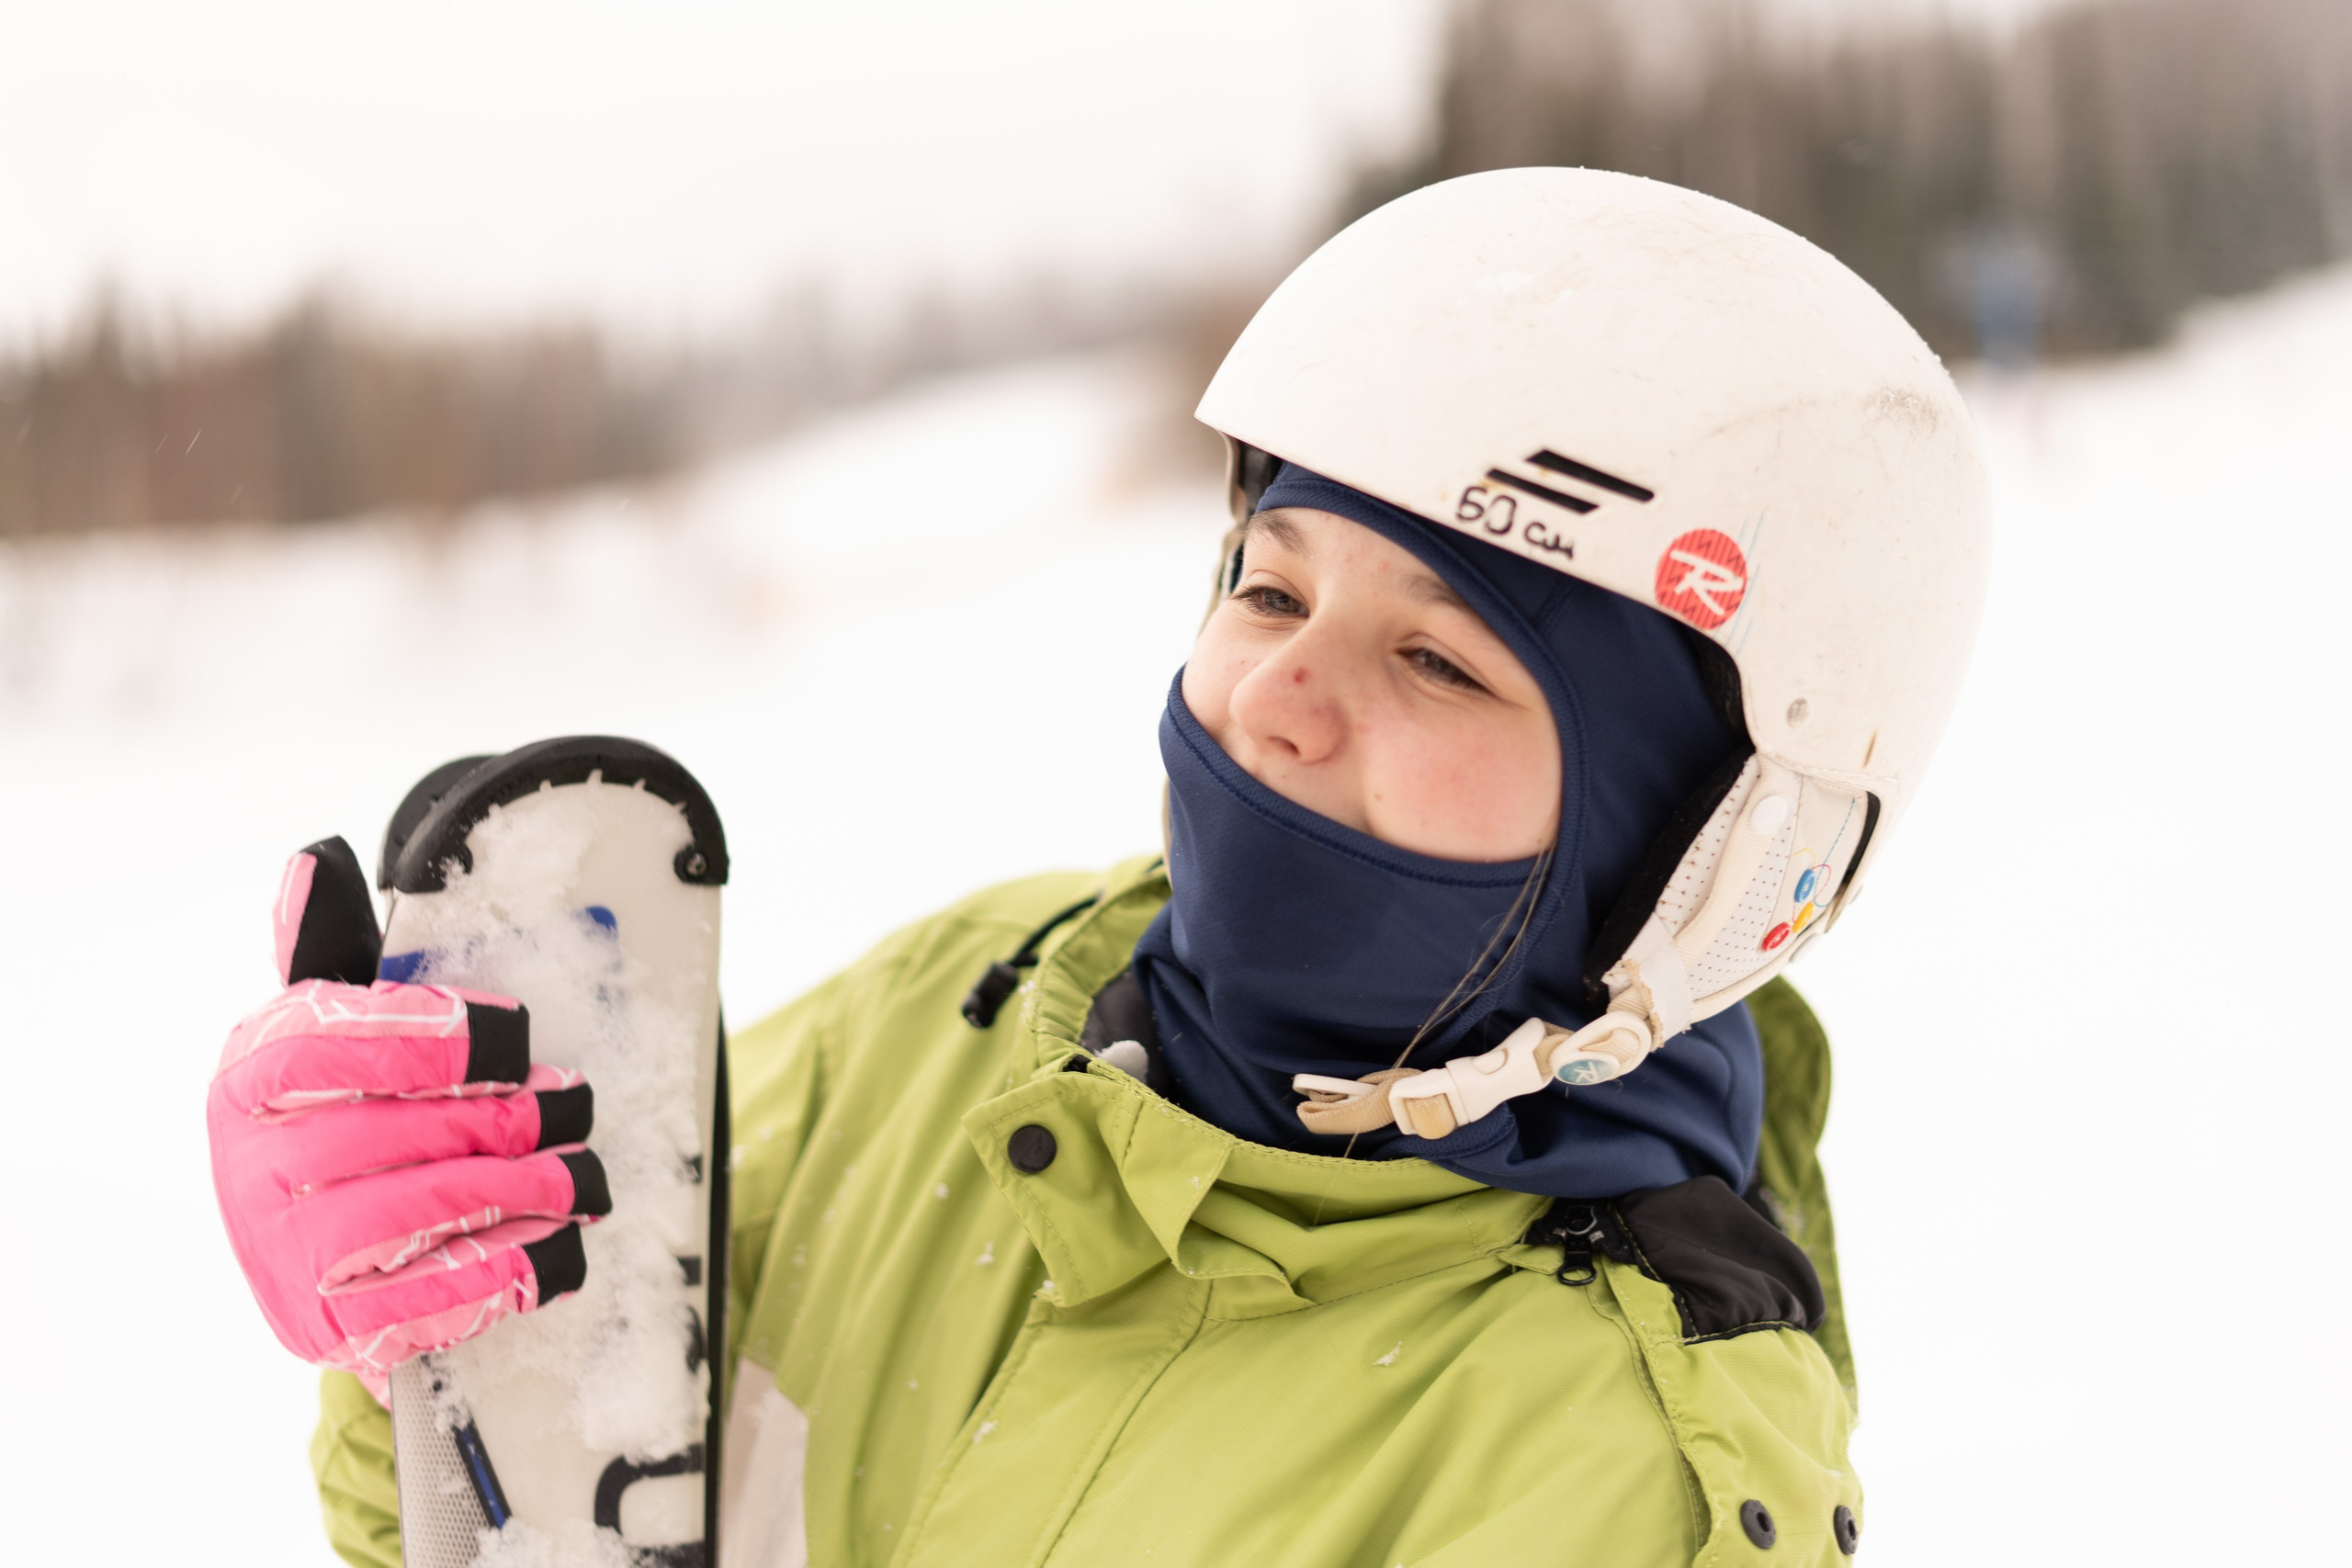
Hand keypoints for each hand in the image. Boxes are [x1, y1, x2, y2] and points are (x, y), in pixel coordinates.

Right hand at [207, 838, 606, 1391]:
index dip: (427, 1034)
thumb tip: (318, 861)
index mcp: (249, 1080)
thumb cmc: (355, 1118)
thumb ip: (335, 951)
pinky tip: (557, 1248)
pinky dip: (503, 1273)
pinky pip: (422, 1305)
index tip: (514, 1030)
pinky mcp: (325, 1329)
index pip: (320, 1042)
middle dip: (503, 1116)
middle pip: (386, 1132)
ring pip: (412, 1215)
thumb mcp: (340, 1031)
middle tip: (573, 1101)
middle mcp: (248, 1170)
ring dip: (518, 1193)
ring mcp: (282, 1257)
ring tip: (585, 1177)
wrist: (327, 1257)